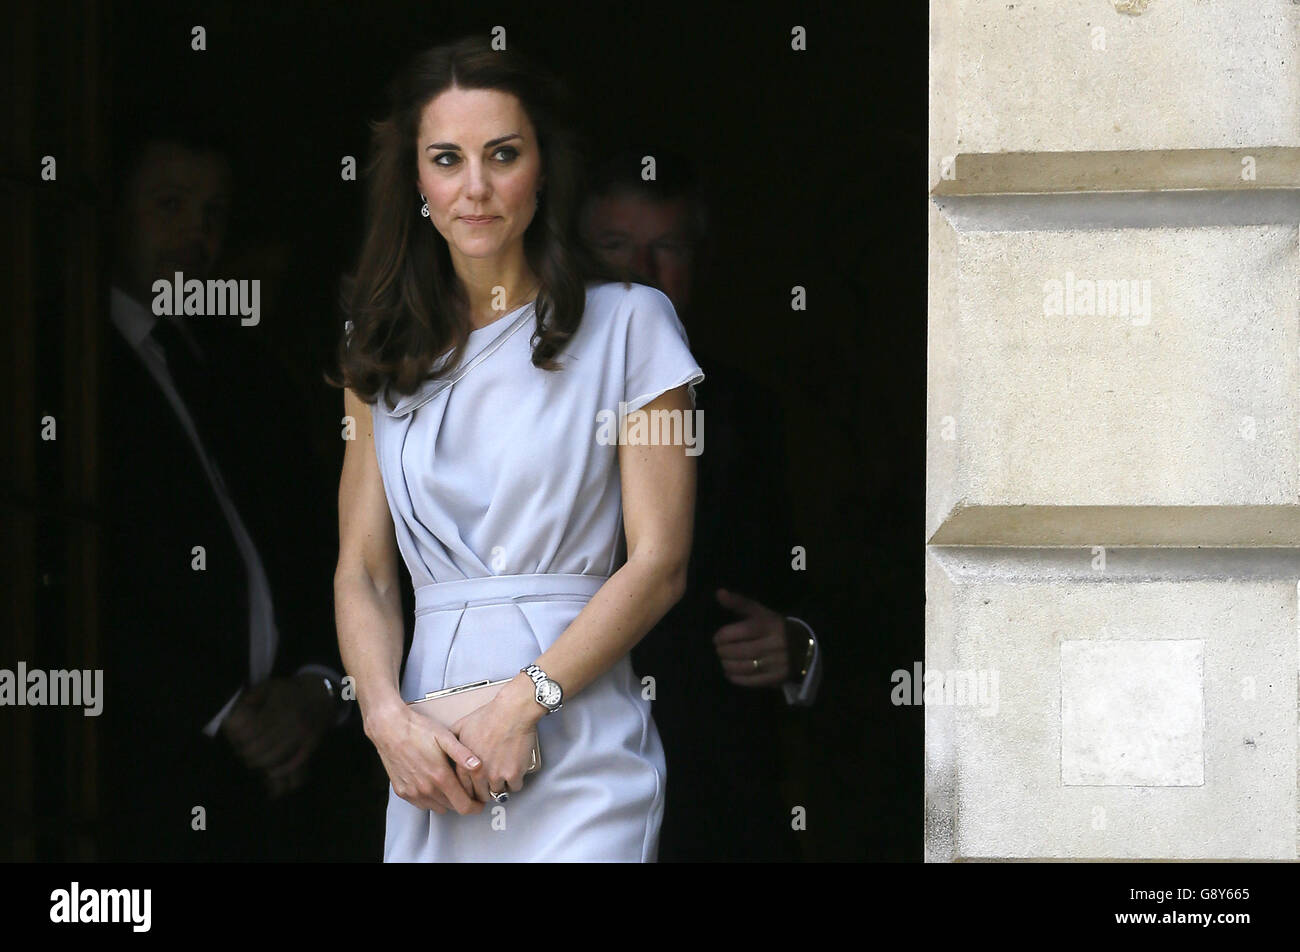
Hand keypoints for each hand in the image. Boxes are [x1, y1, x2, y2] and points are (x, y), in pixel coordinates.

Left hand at [221, 675, 335, 797]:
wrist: (320, 693)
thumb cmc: (288, 691)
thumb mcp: (267, 686)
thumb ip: (249, 700)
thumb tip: (232, 718)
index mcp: (277, 706)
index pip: (249, 731)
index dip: (237, 737)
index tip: (233, 736)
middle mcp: (290, 721)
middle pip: (259, 747)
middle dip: (245, 752)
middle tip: (241, 750)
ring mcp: (302, 734)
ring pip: (274, 757)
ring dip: (259, 762)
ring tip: (252, 759)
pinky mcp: (311, 744)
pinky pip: (295, 763)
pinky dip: (281, 771)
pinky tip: (270, 772)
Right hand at [365, 702, 484, 815]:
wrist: (389, 728)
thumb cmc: (418, 730)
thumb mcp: (445, 737)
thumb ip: (462, 754)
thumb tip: (479, 766)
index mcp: (440, 777)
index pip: (464, 806)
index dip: (475, 807)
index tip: (480, 802)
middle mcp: (426, 789)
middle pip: (452, 808)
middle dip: (462, 801)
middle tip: (466, 788)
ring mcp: (412, 792)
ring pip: (437, 807)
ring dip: (446, 800)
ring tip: (449, 783)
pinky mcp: (402, 792)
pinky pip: (422, 804)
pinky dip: (430, 798)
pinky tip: (432, 782)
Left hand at [451, 675, 541, 803]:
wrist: (512, 712)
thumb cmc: (488, 716)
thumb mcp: (461, 726)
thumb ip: (452, 741)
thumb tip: (444, 749)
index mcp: (463, 765)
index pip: (464, 789)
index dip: (471, 789)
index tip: (476, 787)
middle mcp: (478, 774)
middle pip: (481, 795)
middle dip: (486, 791)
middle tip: (491, 784)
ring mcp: (496, 776)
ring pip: (498, 793)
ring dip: (501, 786)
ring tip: (503, 775)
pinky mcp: (513, 774)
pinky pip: (515, 788)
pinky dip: (516, 781)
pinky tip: (515, 771)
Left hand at [712, 588, 790, 686]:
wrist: (804, 647)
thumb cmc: (774, 627)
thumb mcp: (760, 612)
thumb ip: (739, 603)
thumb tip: (719, 593)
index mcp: (770, 625)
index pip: (741, 631)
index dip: (723, 636)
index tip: (717, 639)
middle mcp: (775, 643)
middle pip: (741, 651)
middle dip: (723, 652)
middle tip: (719, 651)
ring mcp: (778, 662)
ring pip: (744, 667)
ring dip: (727, 665)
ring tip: (724, 661)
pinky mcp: (778, 678)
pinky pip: (751, 681)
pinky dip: (736, 678)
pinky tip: (731, 673)